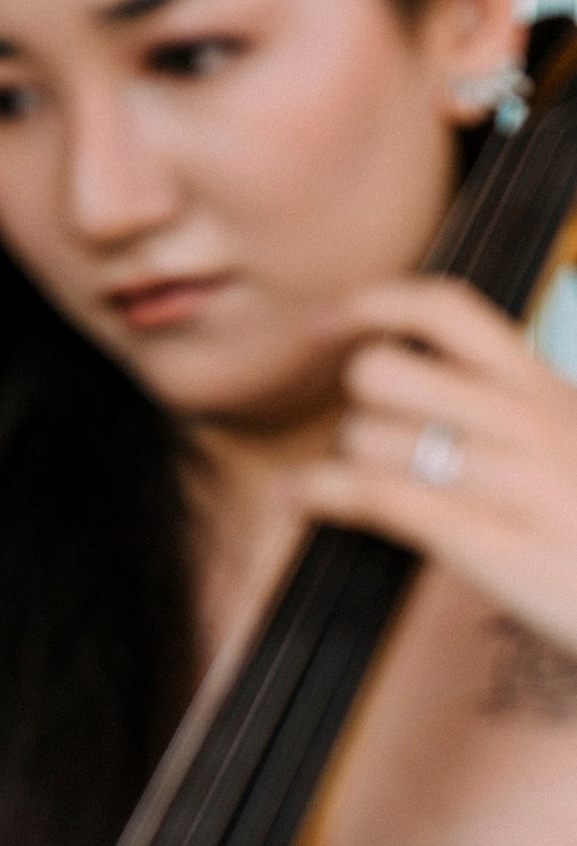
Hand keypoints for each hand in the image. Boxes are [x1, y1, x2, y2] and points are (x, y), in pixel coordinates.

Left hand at [296, 277, 576, 653]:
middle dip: (357, 403)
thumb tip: (445, 393)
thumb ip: (523, 411)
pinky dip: (319, 497)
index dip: (374, 302)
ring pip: (370, 438)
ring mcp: (510, 481)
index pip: (449, 310)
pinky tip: (298, 500)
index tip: (323, 321)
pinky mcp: (492, 543)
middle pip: (385, 371)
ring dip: (350, 463)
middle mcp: (527, 422)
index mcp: (548, 390)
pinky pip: (378, 499)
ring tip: (368, 487)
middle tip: (370, 433)